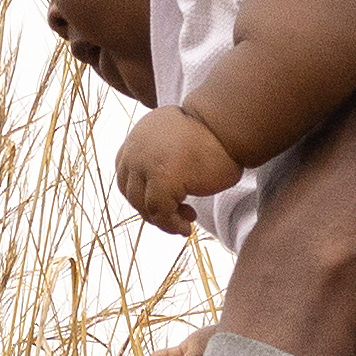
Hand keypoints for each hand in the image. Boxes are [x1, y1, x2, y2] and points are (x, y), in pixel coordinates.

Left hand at [116, 108, 238, 234]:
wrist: (228, 127)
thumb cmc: (213, 137)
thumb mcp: (175, 144)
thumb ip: (159, 160)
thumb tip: (158, 189)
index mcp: (139, 138)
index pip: (126, 175)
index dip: (143, 195)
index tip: (167, 202)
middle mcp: (136, 148)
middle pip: (132, 193)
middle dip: (153, 210)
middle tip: (180, 215)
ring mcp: (146, 162)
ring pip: (143, 205)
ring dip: (164, 220)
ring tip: (185, 222)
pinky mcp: (162, 177)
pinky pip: (160, 212)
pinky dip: (171, 225)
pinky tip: (186, 228)